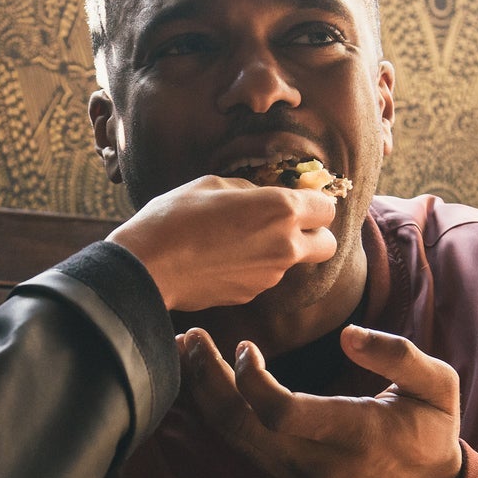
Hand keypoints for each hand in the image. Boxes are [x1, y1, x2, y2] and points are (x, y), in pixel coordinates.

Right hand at [107, 176, 336, 312]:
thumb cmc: (177, 216)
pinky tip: (224, 257)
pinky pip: (266, 277)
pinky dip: (255, 267)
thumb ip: (252, 190)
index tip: (300, 198)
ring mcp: (270, 275)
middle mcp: (285, 244)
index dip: (315, 201)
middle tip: (288, 224)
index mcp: (281, 208)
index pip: (327, 207)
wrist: (148, 265)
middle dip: (315, 233)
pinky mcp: (252, 294)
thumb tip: (264, 196)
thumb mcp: (214, 183)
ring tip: (240, 239)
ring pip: (295, 262)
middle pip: (328, 244)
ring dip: (280, 250)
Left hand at [181, 323, 463, 477]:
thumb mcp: (439, 389)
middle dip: (206, 379)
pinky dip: (222, 415)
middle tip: (189, 339)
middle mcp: (316, 464)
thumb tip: (349, 335)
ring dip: (206, 396)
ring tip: (191, 355)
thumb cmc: (430, 441)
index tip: (245, 347)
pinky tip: (212, 385)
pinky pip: (245, 450)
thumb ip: (398, 355)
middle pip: (239, 427)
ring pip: (234, 441)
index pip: (280, 413)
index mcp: (353, 435)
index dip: (251, 379)